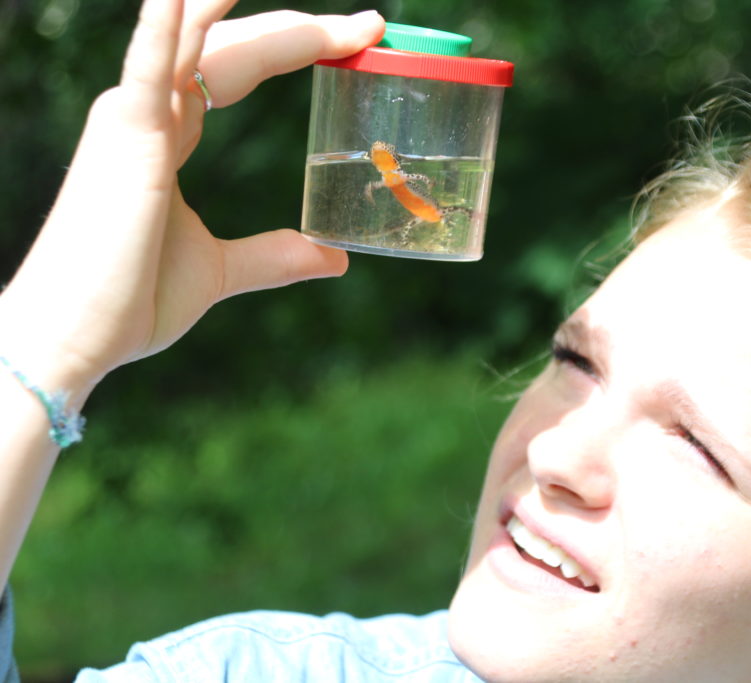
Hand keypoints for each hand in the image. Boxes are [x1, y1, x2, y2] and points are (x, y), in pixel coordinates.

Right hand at [0, 0, 383, 400]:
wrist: (76, 336)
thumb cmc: (132, 300)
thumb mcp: (223, 270)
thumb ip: (276, 256)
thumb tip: (334, 258)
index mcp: (170, 133)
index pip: (242, 67)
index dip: (297, 45)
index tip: (360, 40)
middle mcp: (151, 112)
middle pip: (238, 47)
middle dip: (305, 30)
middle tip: (372, 25)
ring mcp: (136, 117)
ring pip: (206, 40)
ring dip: (270, 22)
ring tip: (332, 16)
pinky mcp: (126, 136)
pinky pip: (151, 64)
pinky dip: (170, 24)